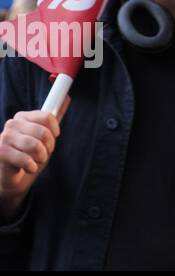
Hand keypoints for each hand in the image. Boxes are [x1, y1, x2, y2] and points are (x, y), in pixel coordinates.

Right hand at [0, 98, 69, 218]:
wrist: (14, 177)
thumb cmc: (30, 155)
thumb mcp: (45, 136)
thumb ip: (54, 119)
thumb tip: (67, 98)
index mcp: (23, 116)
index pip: (47, 116)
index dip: (54, 131)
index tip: (53, 139)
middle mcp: (12, 124)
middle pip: (43, 132)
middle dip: (49, 147)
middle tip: (44, 154)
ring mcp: (4, 137)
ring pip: (35, 145)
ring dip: (41, 157)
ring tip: (36, 161)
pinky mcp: (0, 152)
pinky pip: (25, 159)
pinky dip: (32, 166)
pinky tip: (29, 168)